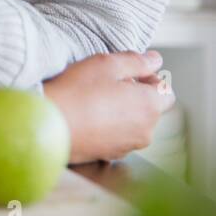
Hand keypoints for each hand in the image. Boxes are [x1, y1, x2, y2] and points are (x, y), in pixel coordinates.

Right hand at [43, 51, 173, 163]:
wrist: (48, 125)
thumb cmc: (75, 92)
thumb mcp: (106, 64)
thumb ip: (136, 60)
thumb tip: (155, 60)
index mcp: (149, 106)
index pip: (166, 92)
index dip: (150, 80)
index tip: (129, 74)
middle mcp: (145, 130)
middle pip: (150, 109)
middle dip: (135, 96)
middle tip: (106, 85)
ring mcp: (128, 146)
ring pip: (133, 125)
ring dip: (121, 113)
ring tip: (93, 102)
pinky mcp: (110, 155)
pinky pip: (117, 138)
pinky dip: (108, 128)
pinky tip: (86, 118)